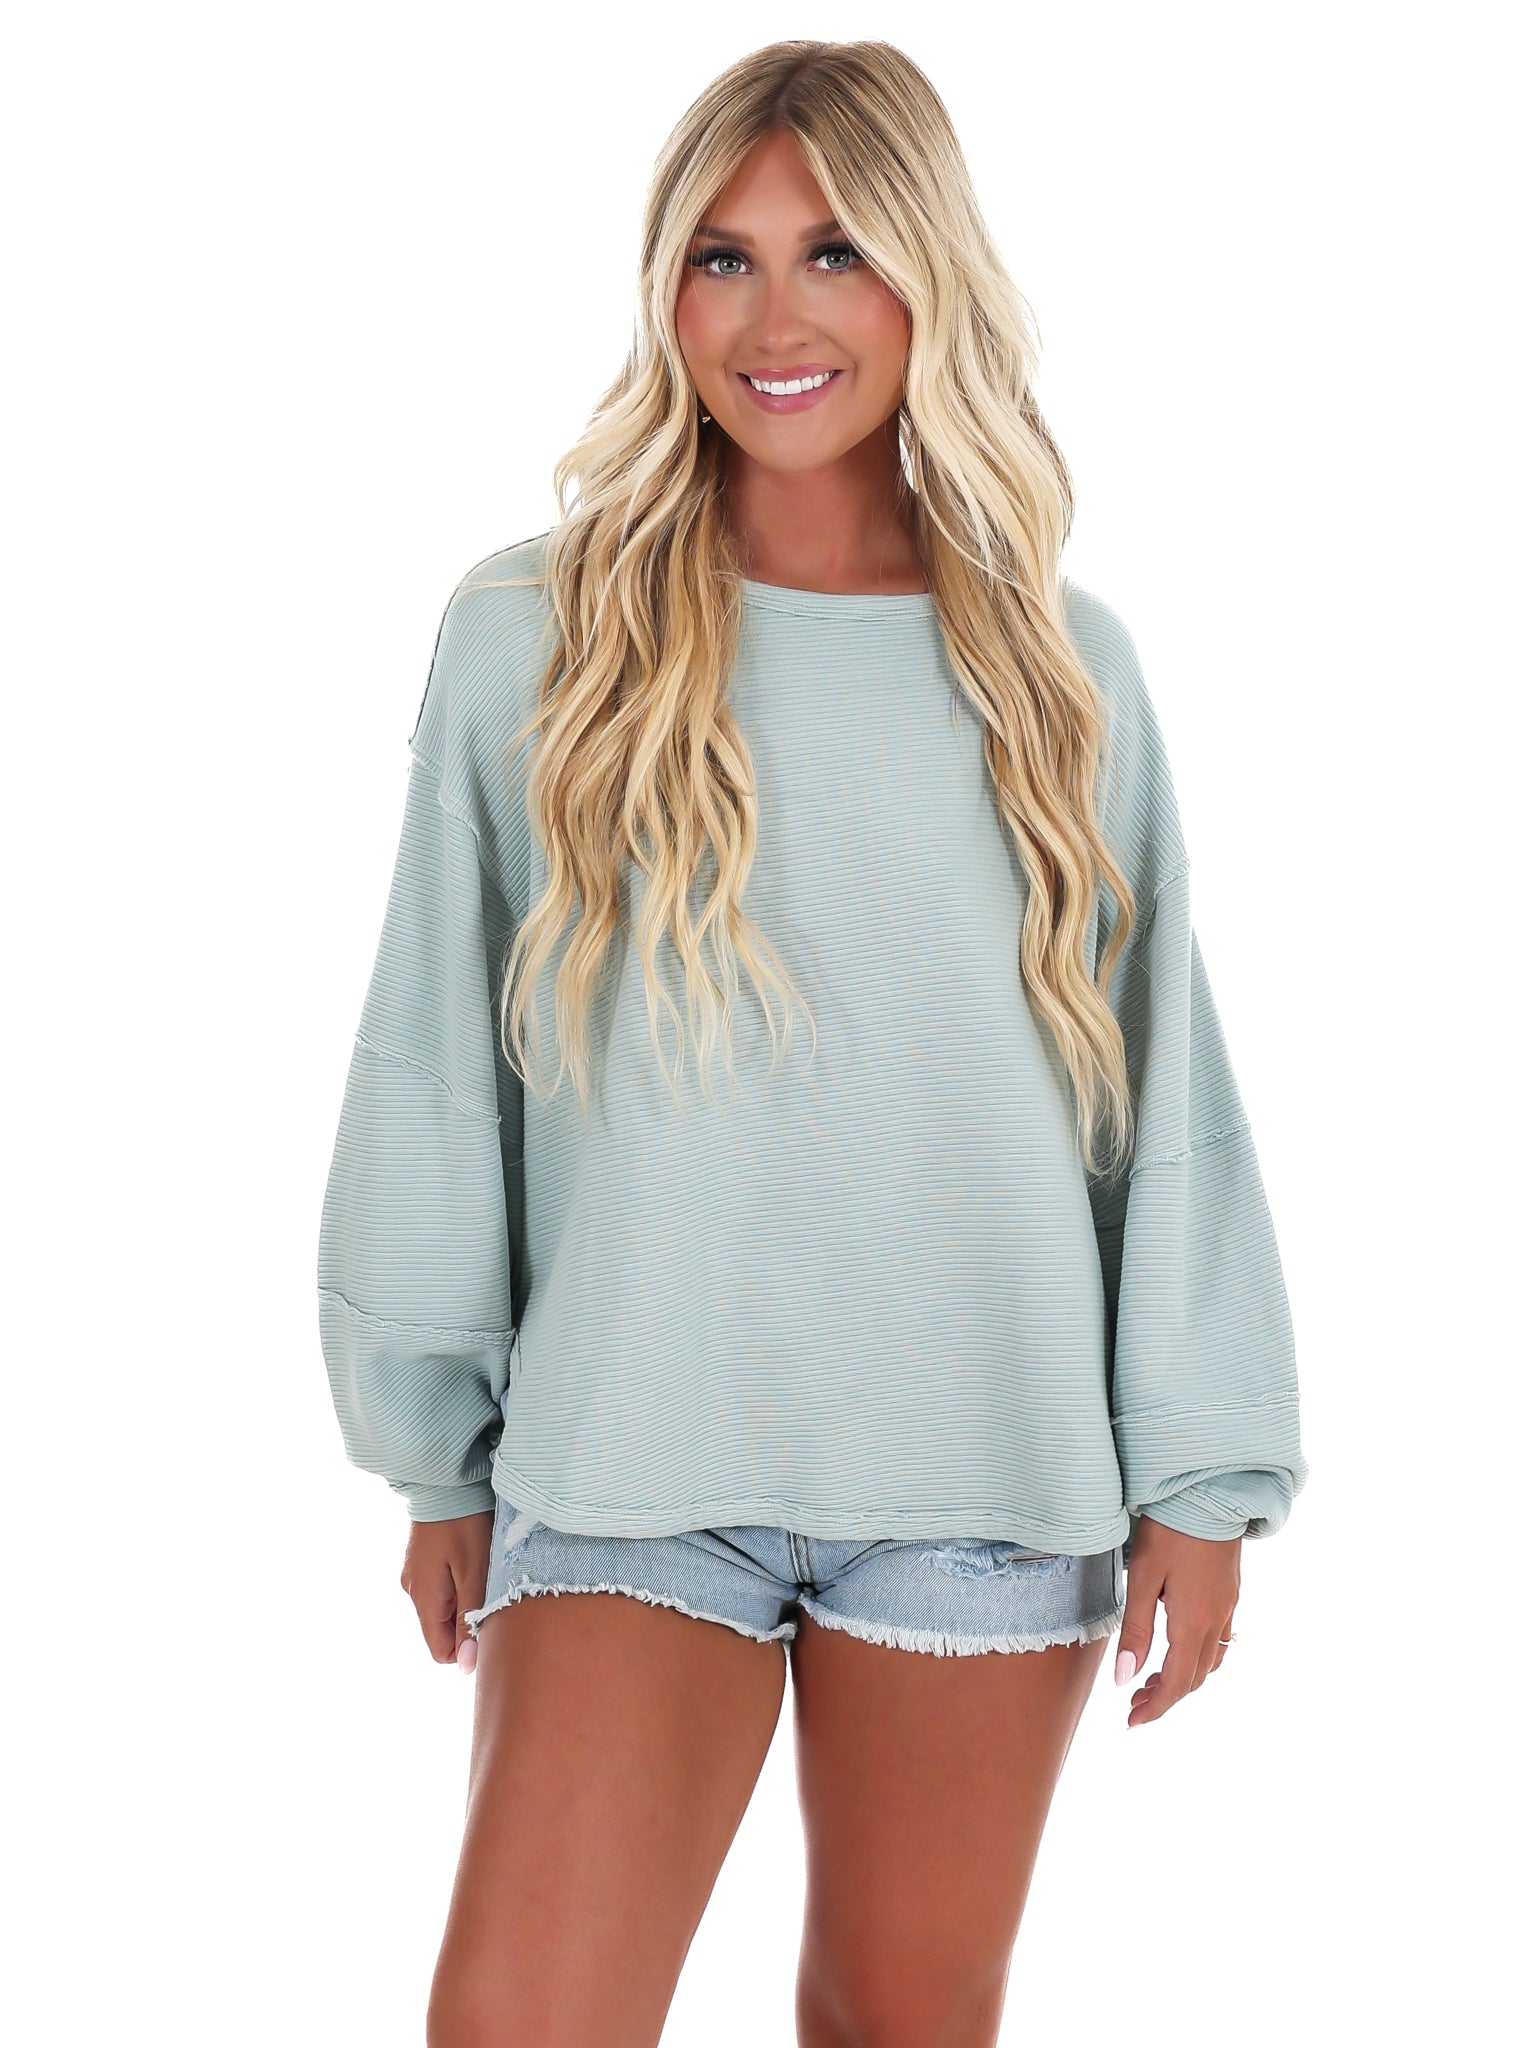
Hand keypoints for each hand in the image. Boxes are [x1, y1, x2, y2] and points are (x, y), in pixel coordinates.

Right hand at [401, 1509, 494, 1671]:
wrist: (446, 1478)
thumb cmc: (465, 1523)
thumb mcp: (476, 1572)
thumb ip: (471, 1618)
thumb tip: (465, 1666)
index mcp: (424, 1598)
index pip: (440, 1651)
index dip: (467, 1647)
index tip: (492, 1624)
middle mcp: (413, 1590)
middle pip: (443, 1629)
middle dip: (469, 1621)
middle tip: (495, 1593)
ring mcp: (416, 1573)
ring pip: (445, 1607)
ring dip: (467, 1599)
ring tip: (487, 1572)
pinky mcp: (423, 1559)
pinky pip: (443, 1586)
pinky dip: (461, 1582)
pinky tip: (476, 1560)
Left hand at [1114, 1516, 1239, 1727]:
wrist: (1209, 1491)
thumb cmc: (1169, 1528)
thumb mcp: (1142, 1577)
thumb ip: (1135, 1631)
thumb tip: (1124, 1680)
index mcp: (1192, 1622)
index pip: (1177, 1683)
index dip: (1155, 1708)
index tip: (1131, 1722)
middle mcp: (1216, 1620)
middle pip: (1195, 1677)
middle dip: (1165, 1697)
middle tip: (1133, 1702)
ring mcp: (1227, 1606)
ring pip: (1209, 1661)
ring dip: (1183, 1679)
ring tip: (1151, 1680)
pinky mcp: (1230, 1592)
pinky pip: (1219, 1640)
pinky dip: (1197, 1657)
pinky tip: (1178, 1648)